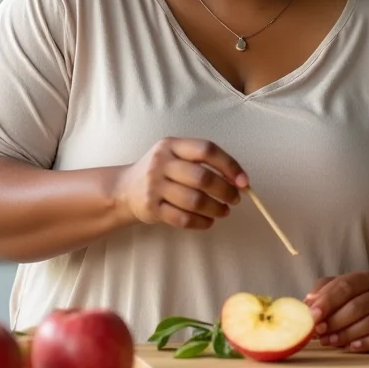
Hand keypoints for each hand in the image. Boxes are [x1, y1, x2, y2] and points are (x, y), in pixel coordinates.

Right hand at [115, 137, 248, 229]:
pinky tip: (209, 221)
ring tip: (224, 211)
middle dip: (225, 191)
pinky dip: (201, 222)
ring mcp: (155, 186)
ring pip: (194, 200)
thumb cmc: (161, 171)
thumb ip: (202, 161)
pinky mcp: (151, 208)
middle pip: (202, 177)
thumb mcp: (175, 154)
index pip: (206, 150)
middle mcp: (162, 163)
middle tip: (235, 199)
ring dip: (215, 208)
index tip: (243, 181)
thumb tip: (238, 179)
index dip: (229, 165)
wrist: (125, 188)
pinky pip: (182, 218)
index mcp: (172, 145)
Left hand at [305, 272, 368, 352]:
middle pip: (357, 306)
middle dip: (335, 320)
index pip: (345, 286)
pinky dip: (365, 343)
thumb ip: (322, 291)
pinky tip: (350, 347)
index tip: (313, 314)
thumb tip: (308, 302)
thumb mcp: (338, 287)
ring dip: (346, 334)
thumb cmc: (356, 296)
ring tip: (328, 341)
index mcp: (364, 278)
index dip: (328, 301)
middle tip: (318, 331)